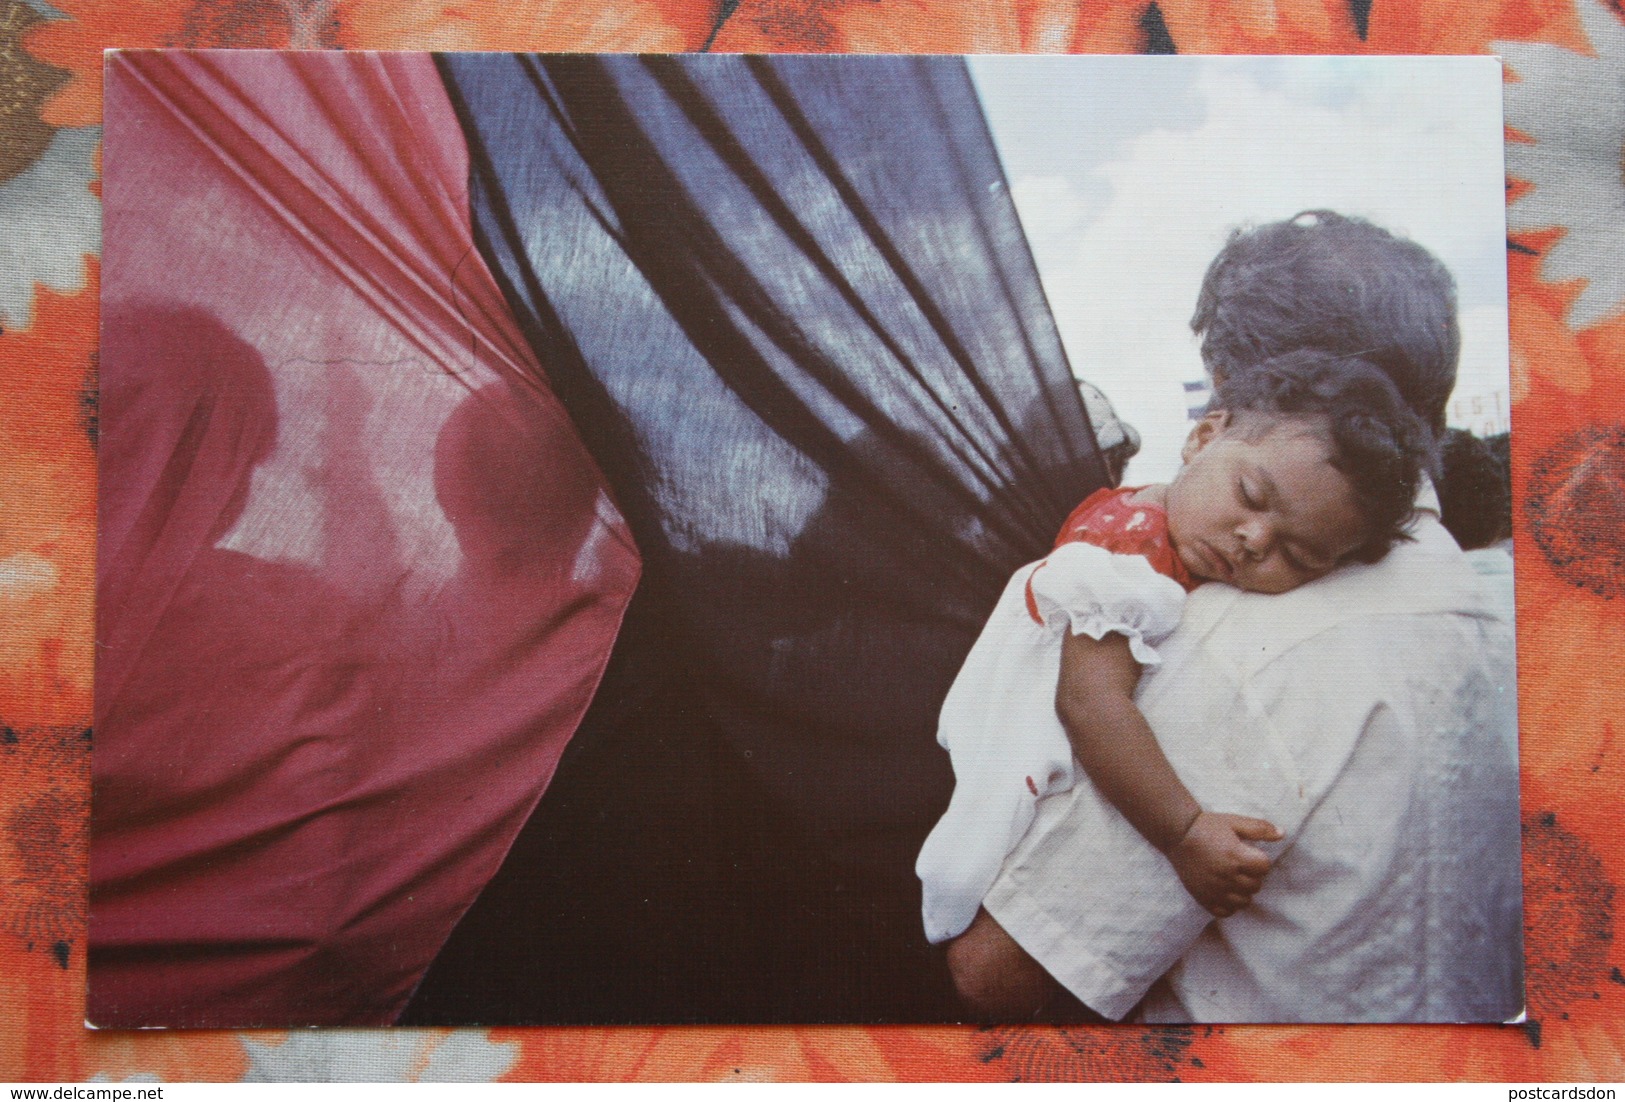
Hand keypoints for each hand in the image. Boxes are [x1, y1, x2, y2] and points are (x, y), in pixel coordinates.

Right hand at [1165, 811, 1282, 916]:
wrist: (1177, 835)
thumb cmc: (1207, 826)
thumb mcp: (1234, 822)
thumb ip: (1260, 828)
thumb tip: (1283, 834)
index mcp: (1236, 856)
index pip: (1265, 867)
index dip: (1260, 860)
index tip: (1249, 853)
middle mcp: (1227, 876)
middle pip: (1256, 886)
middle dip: (1252, 875)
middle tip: (1239, 864)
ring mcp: (1214, 889)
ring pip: (1244, 901)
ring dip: (1242, 891)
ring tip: (1232, 878)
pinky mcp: (1203, 898)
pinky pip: (1226, 911)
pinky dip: (1229, 905)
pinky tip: (1224, 891)